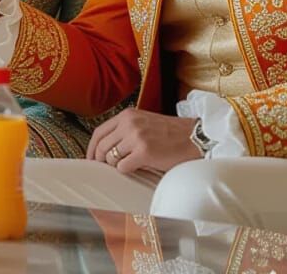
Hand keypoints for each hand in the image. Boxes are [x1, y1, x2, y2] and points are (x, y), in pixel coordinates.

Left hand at [86, 109, 201, 173]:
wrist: (195, 137)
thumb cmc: (171, 133)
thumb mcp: (145, 122)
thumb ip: (126, 130)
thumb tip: (105, 148)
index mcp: (127, 115)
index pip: (98, 132)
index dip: (91, 148)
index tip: (91, 159)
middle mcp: (129, 123)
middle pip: (101, 146)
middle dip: (99, 161)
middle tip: (103, 170)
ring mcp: (136, 137)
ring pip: (111, 158)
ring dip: (117, 165)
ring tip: (129, 165)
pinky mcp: (144, 152)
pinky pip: (123, 167)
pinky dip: (127, 171)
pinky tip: (138, 168)